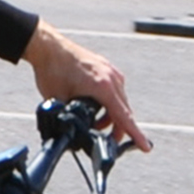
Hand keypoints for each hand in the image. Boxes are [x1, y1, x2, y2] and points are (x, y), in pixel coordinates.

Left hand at [24, 25, 149, 152]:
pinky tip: (94, 107)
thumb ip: (70, 120)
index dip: (134, 134)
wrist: (48, 47)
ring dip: (111, 115)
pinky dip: (108, 102)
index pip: (123, 117)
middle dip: (116, 128)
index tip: (145, 146)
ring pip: (119, 102)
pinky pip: (115, 90)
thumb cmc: (53, 70)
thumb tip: (72, 136)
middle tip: (105, 140)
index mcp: (102, 87)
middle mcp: (112, 78)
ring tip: (93, 122)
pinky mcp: (107, 68)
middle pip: (123, 111)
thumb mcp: (60, 102)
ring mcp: (111, 71)